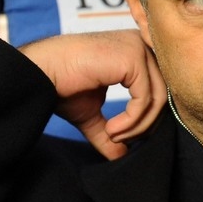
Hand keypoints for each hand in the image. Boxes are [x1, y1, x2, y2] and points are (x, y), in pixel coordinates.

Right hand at [20, 29, 166, 159]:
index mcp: (135, 52)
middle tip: (120, 141)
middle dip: (145, 125)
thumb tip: (121, 156)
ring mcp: (138, 48)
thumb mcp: (91, 113)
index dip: (148, 118)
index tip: (124, 138)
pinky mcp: (132, 57)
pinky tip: (111, 130)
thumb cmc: (61, 85)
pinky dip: (131, 120)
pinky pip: (144, 98)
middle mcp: (141, 45)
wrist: (39, 71)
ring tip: (113, 137)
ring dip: (138, 126)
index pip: (158, 88)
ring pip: (157, 97)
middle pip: (162, 93)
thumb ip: (110, 130)